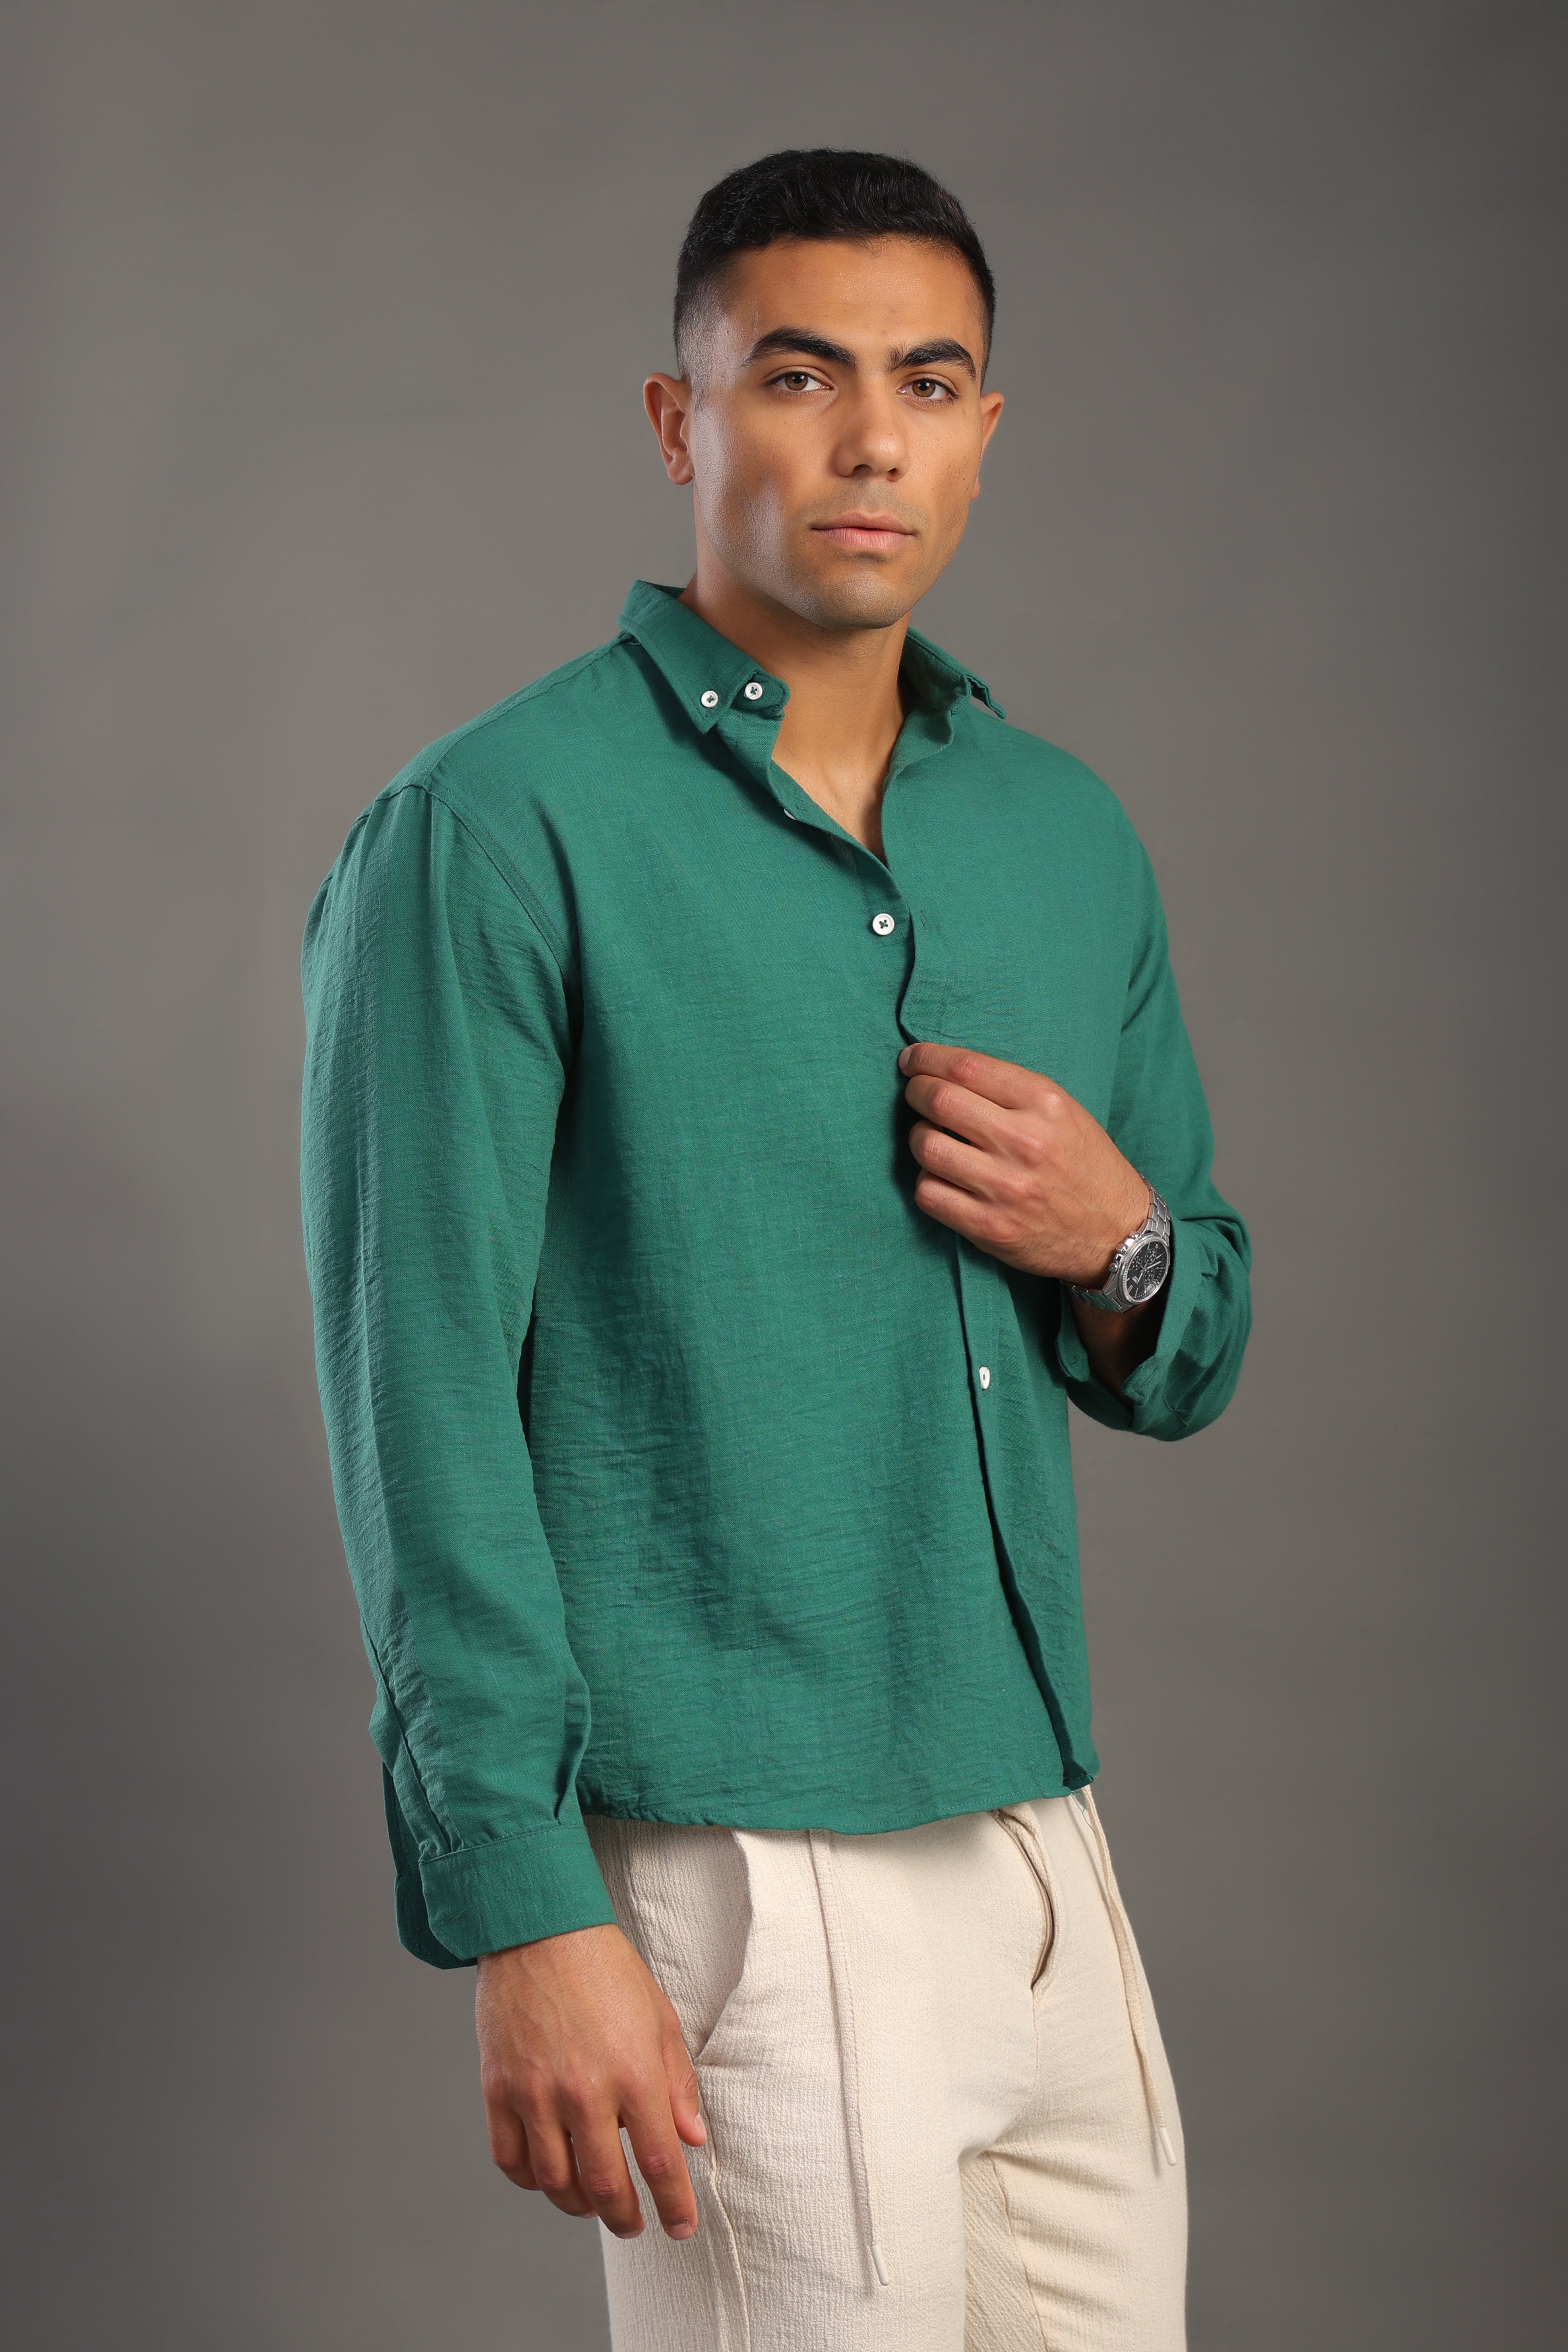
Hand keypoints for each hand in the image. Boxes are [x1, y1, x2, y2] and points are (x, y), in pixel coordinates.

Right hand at [476, 1922, 705, 2240]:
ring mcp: (536, 2093)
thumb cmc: (605, 1968)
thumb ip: (678, 2082)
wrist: (539, 1929)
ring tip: (592, 2204)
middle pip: (606, 2186)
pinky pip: (510, 2159)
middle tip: (634, 2225)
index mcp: (634, 2072)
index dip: (674, 2206)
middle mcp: (584, 2091)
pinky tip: (548, 2176)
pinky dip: (530, 2181)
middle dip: (625, 2218)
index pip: (660, 2163)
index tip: (680, 2228)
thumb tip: (691, 2138)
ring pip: (556, 2183)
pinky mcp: (498, 2088)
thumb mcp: (659, 2017)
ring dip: (578, 2206)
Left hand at [897, 1041, 1148, 1283]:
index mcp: (1046, 1103)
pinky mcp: (988, 1227)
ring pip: (926, 1146)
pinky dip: (926, 1180)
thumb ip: (1010, 1090)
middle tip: (916, 1094)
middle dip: (916, 1092)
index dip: (927, 1059)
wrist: (1117, 1233)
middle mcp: (1025, 1142)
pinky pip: (928, 1193)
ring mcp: (1005, 1188)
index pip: (966, 1067)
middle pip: (939, 1101)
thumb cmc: (1084, 1165)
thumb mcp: (1064, 1112)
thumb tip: (944, 1072)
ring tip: (932, 1137)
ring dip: (918, 1137)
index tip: (913, 1060)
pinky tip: (942, 1176)